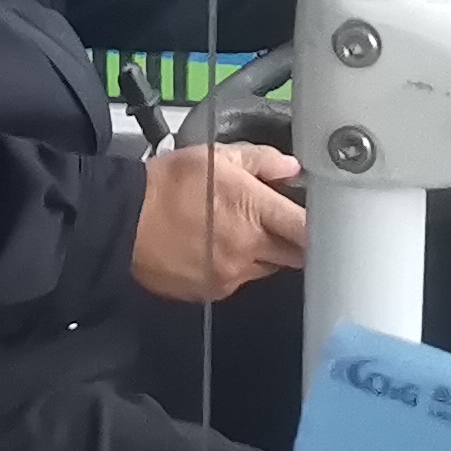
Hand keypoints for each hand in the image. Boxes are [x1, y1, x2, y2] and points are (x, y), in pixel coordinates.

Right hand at [131, 142, 307, 301]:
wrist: (123, 220)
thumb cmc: (169, 183)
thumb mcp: (216, 157)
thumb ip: (260, 161)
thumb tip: (291, 168)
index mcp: (255, 211)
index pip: (308, 230)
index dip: (323, 229)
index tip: (326, 223)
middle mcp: (249, 248)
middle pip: (296, 257)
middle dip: (295, 243)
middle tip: (283, 227)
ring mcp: (231, 275)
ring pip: (267, 270)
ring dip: (264, 255)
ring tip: (239, 234)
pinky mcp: (212, 292)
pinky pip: (237, 282)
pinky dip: (235, 269)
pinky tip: (215, 250)